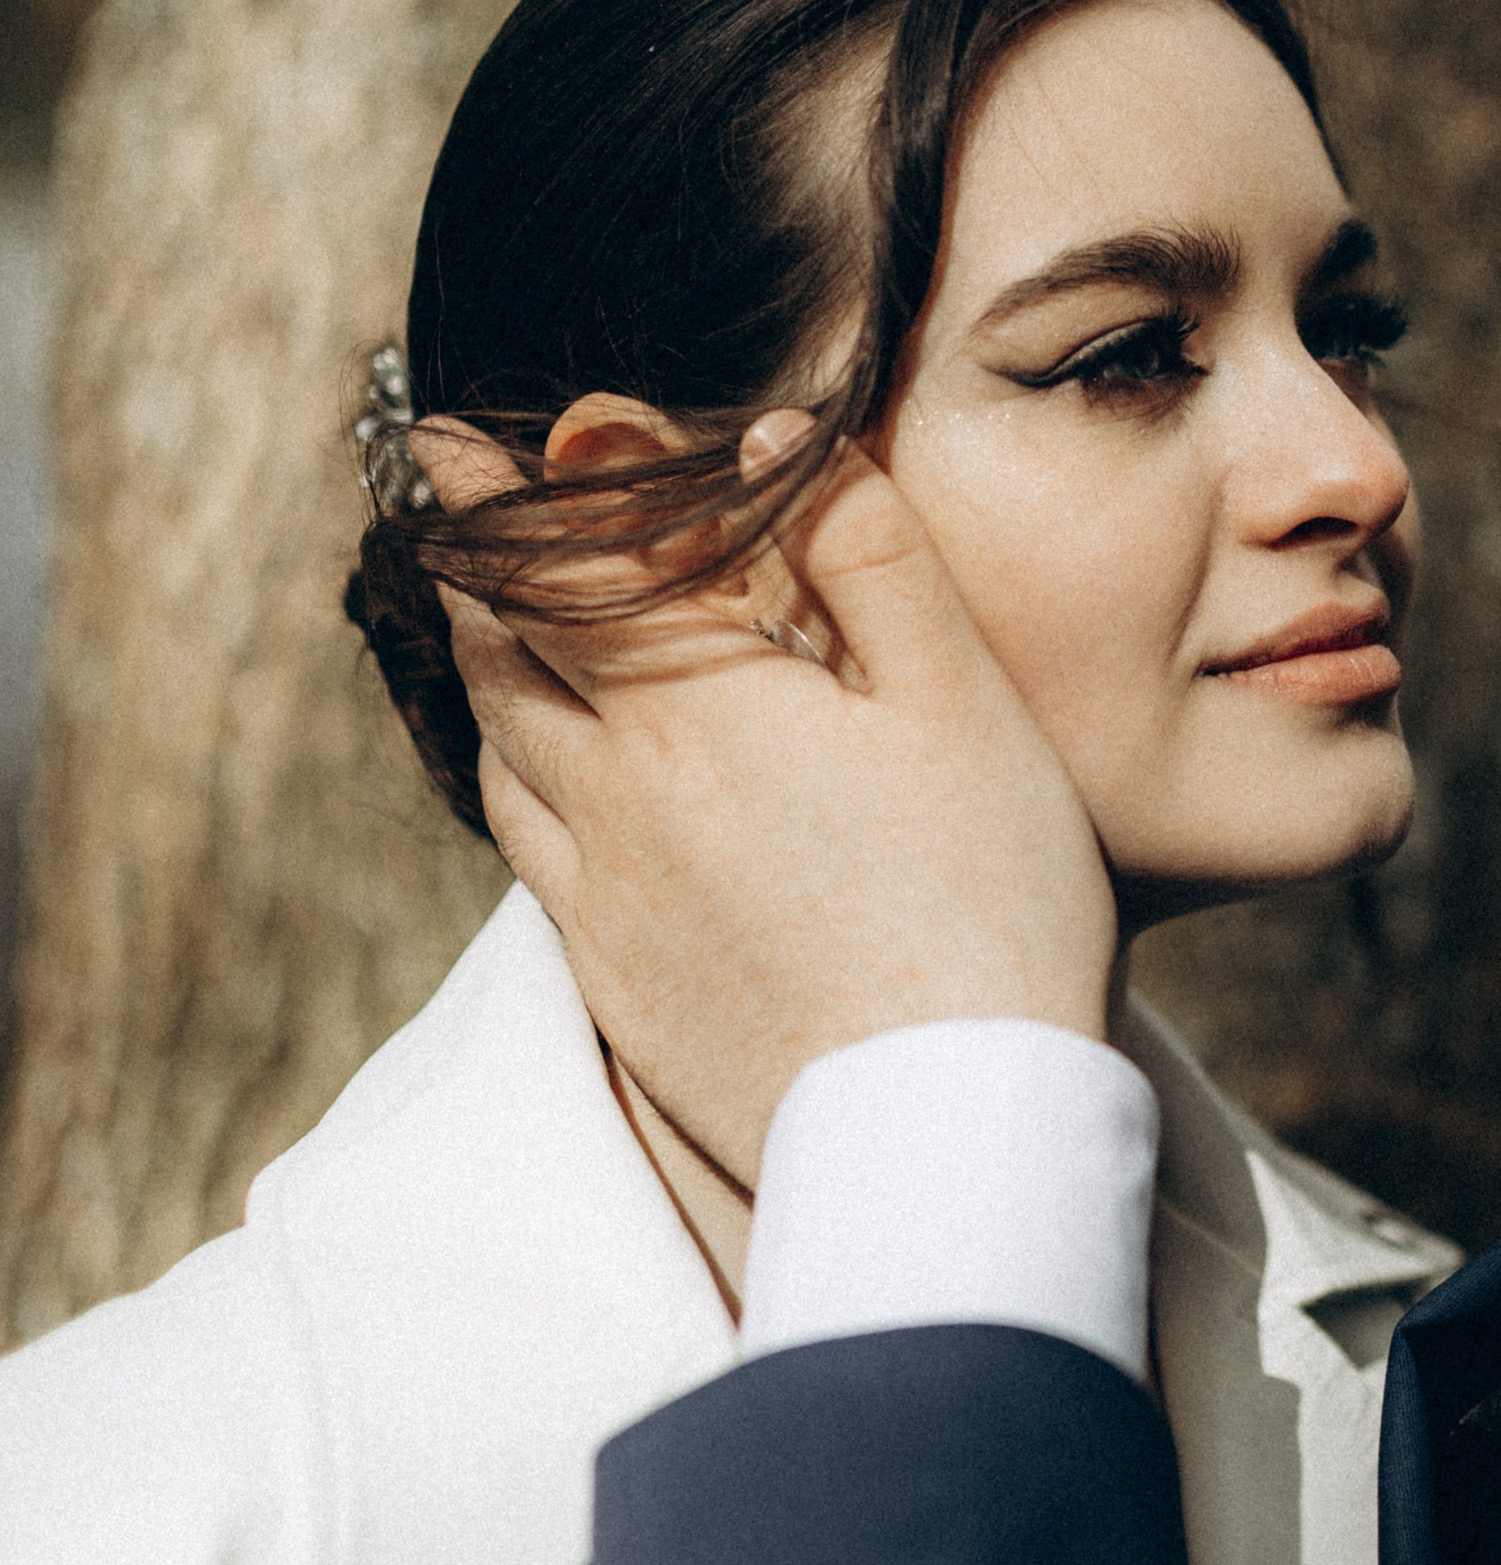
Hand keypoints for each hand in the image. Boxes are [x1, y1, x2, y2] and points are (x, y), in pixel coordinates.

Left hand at [448, 436, 1116, 1180]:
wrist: (941, 1127)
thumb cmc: (987, 899)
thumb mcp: (961, 699)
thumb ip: (868, 554)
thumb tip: (779, 438)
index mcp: (701, 703)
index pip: (568, 566)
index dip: (505, 494)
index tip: (449, 440)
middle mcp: (620, 792)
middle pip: (510, 656)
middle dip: (476, 570)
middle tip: (449, 511)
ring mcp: (606, 894)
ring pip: (504, 753)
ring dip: (485, 671)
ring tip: (481, 627)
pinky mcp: (615, 979)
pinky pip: (527, 853)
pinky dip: (511, 781)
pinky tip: (533, 781)